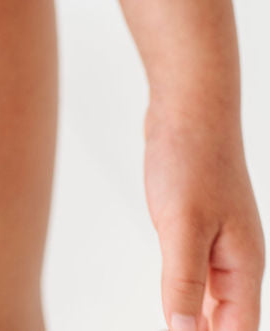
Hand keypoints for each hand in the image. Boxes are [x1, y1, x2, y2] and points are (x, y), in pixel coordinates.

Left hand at [144, 98, 264, 330]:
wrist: (188, 105)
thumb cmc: (192, 157)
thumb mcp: (183, 225)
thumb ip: (184, 282)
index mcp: (243, 266)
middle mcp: (236, 259)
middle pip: (228, 321)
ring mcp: (218, 241)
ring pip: (210, 299)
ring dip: (194, 320)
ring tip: (173, 328)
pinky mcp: (198, 225)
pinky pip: (194, 273)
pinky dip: (184, 292)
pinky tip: (171, 302)